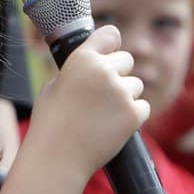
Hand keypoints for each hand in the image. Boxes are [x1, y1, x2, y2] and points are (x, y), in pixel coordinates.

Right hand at [27, 26, 149, 179]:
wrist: (57, 158)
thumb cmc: (51, 124)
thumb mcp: (55, 85)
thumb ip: (77, 70)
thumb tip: (93, 62)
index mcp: (82, 59)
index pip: (110, 34)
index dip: (111, 45)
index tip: (109, 52)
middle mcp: (104, 71)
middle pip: (127, 59)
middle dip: (118, 74)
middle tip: (102, 95)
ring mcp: (121, 93)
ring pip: (136, 85)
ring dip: (125, 96)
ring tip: (104, 114)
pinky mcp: (134, 114)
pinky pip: (143, 107)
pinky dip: (132, 116)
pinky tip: (113, 126)